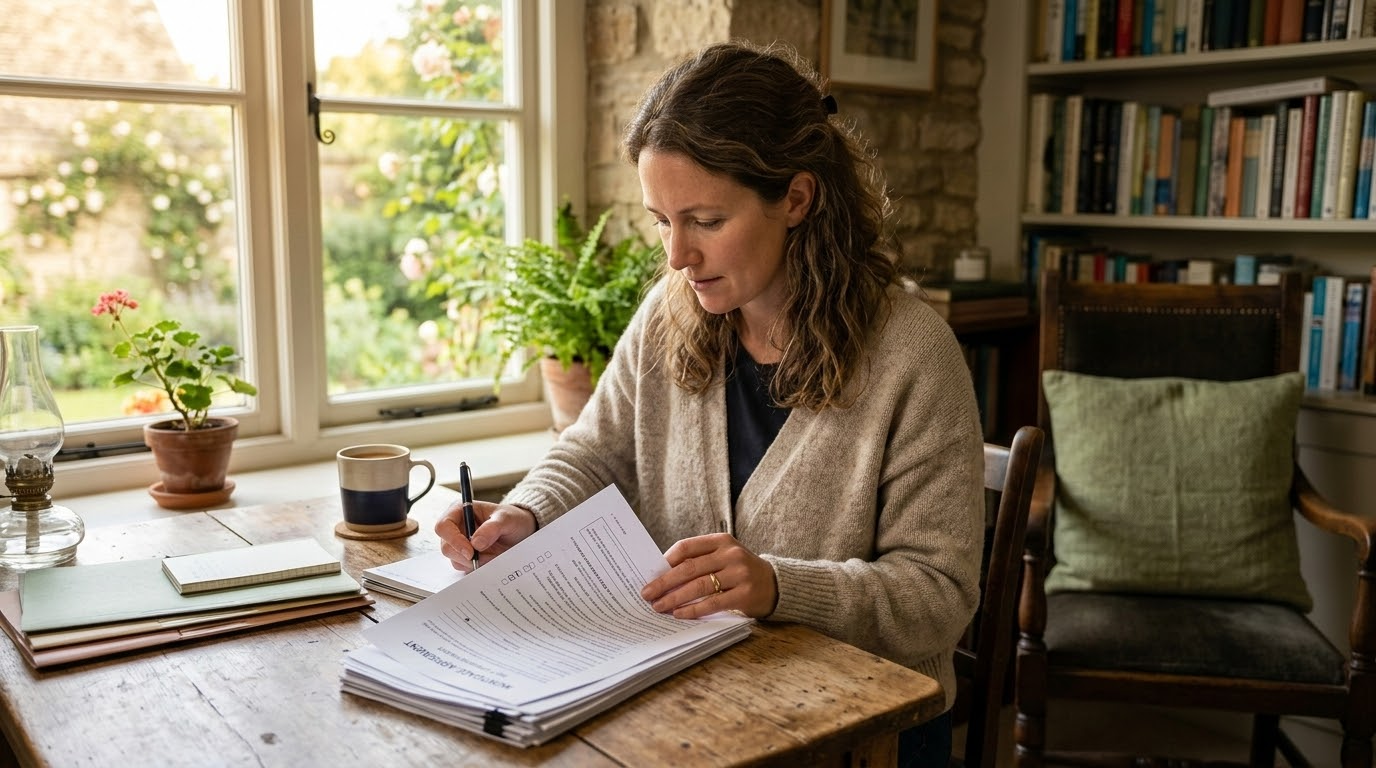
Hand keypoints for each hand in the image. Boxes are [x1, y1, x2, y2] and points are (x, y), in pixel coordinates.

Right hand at [434, 500, 536, 571]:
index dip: (453, 540)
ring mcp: (459, 543)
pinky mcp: (465, 556)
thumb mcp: (506, 519)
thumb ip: (492, 528)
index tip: (470, 551)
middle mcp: (456, 527)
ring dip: (473, 562)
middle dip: (464, 555)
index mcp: (460, 510)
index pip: (444, 526)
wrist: (521, 532)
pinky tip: (490, 558)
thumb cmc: (512, 519)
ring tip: (493, 554)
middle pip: (446, 546)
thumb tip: (476, 543)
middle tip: (482, 558)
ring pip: (454, 559)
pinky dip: (476, 566)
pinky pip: (464, 567)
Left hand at [640, 533, 777, 618]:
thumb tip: (662, 575)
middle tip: (647, 594)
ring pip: (698, 586)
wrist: (775, 584)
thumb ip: (699, 561)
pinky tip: (679, 614)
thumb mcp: (723, 557)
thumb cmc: (740, 571)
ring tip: (659, 606)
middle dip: (664, 582)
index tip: (649, 574)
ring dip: (675, 598)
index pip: (686, 548)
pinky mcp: (744, 594)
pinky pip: (712, 603)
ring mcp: (739, 573)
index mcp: (721, 541)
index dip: (665, 561)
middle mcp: (730, 554)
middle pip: (689, 568)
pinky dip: (693, 610)